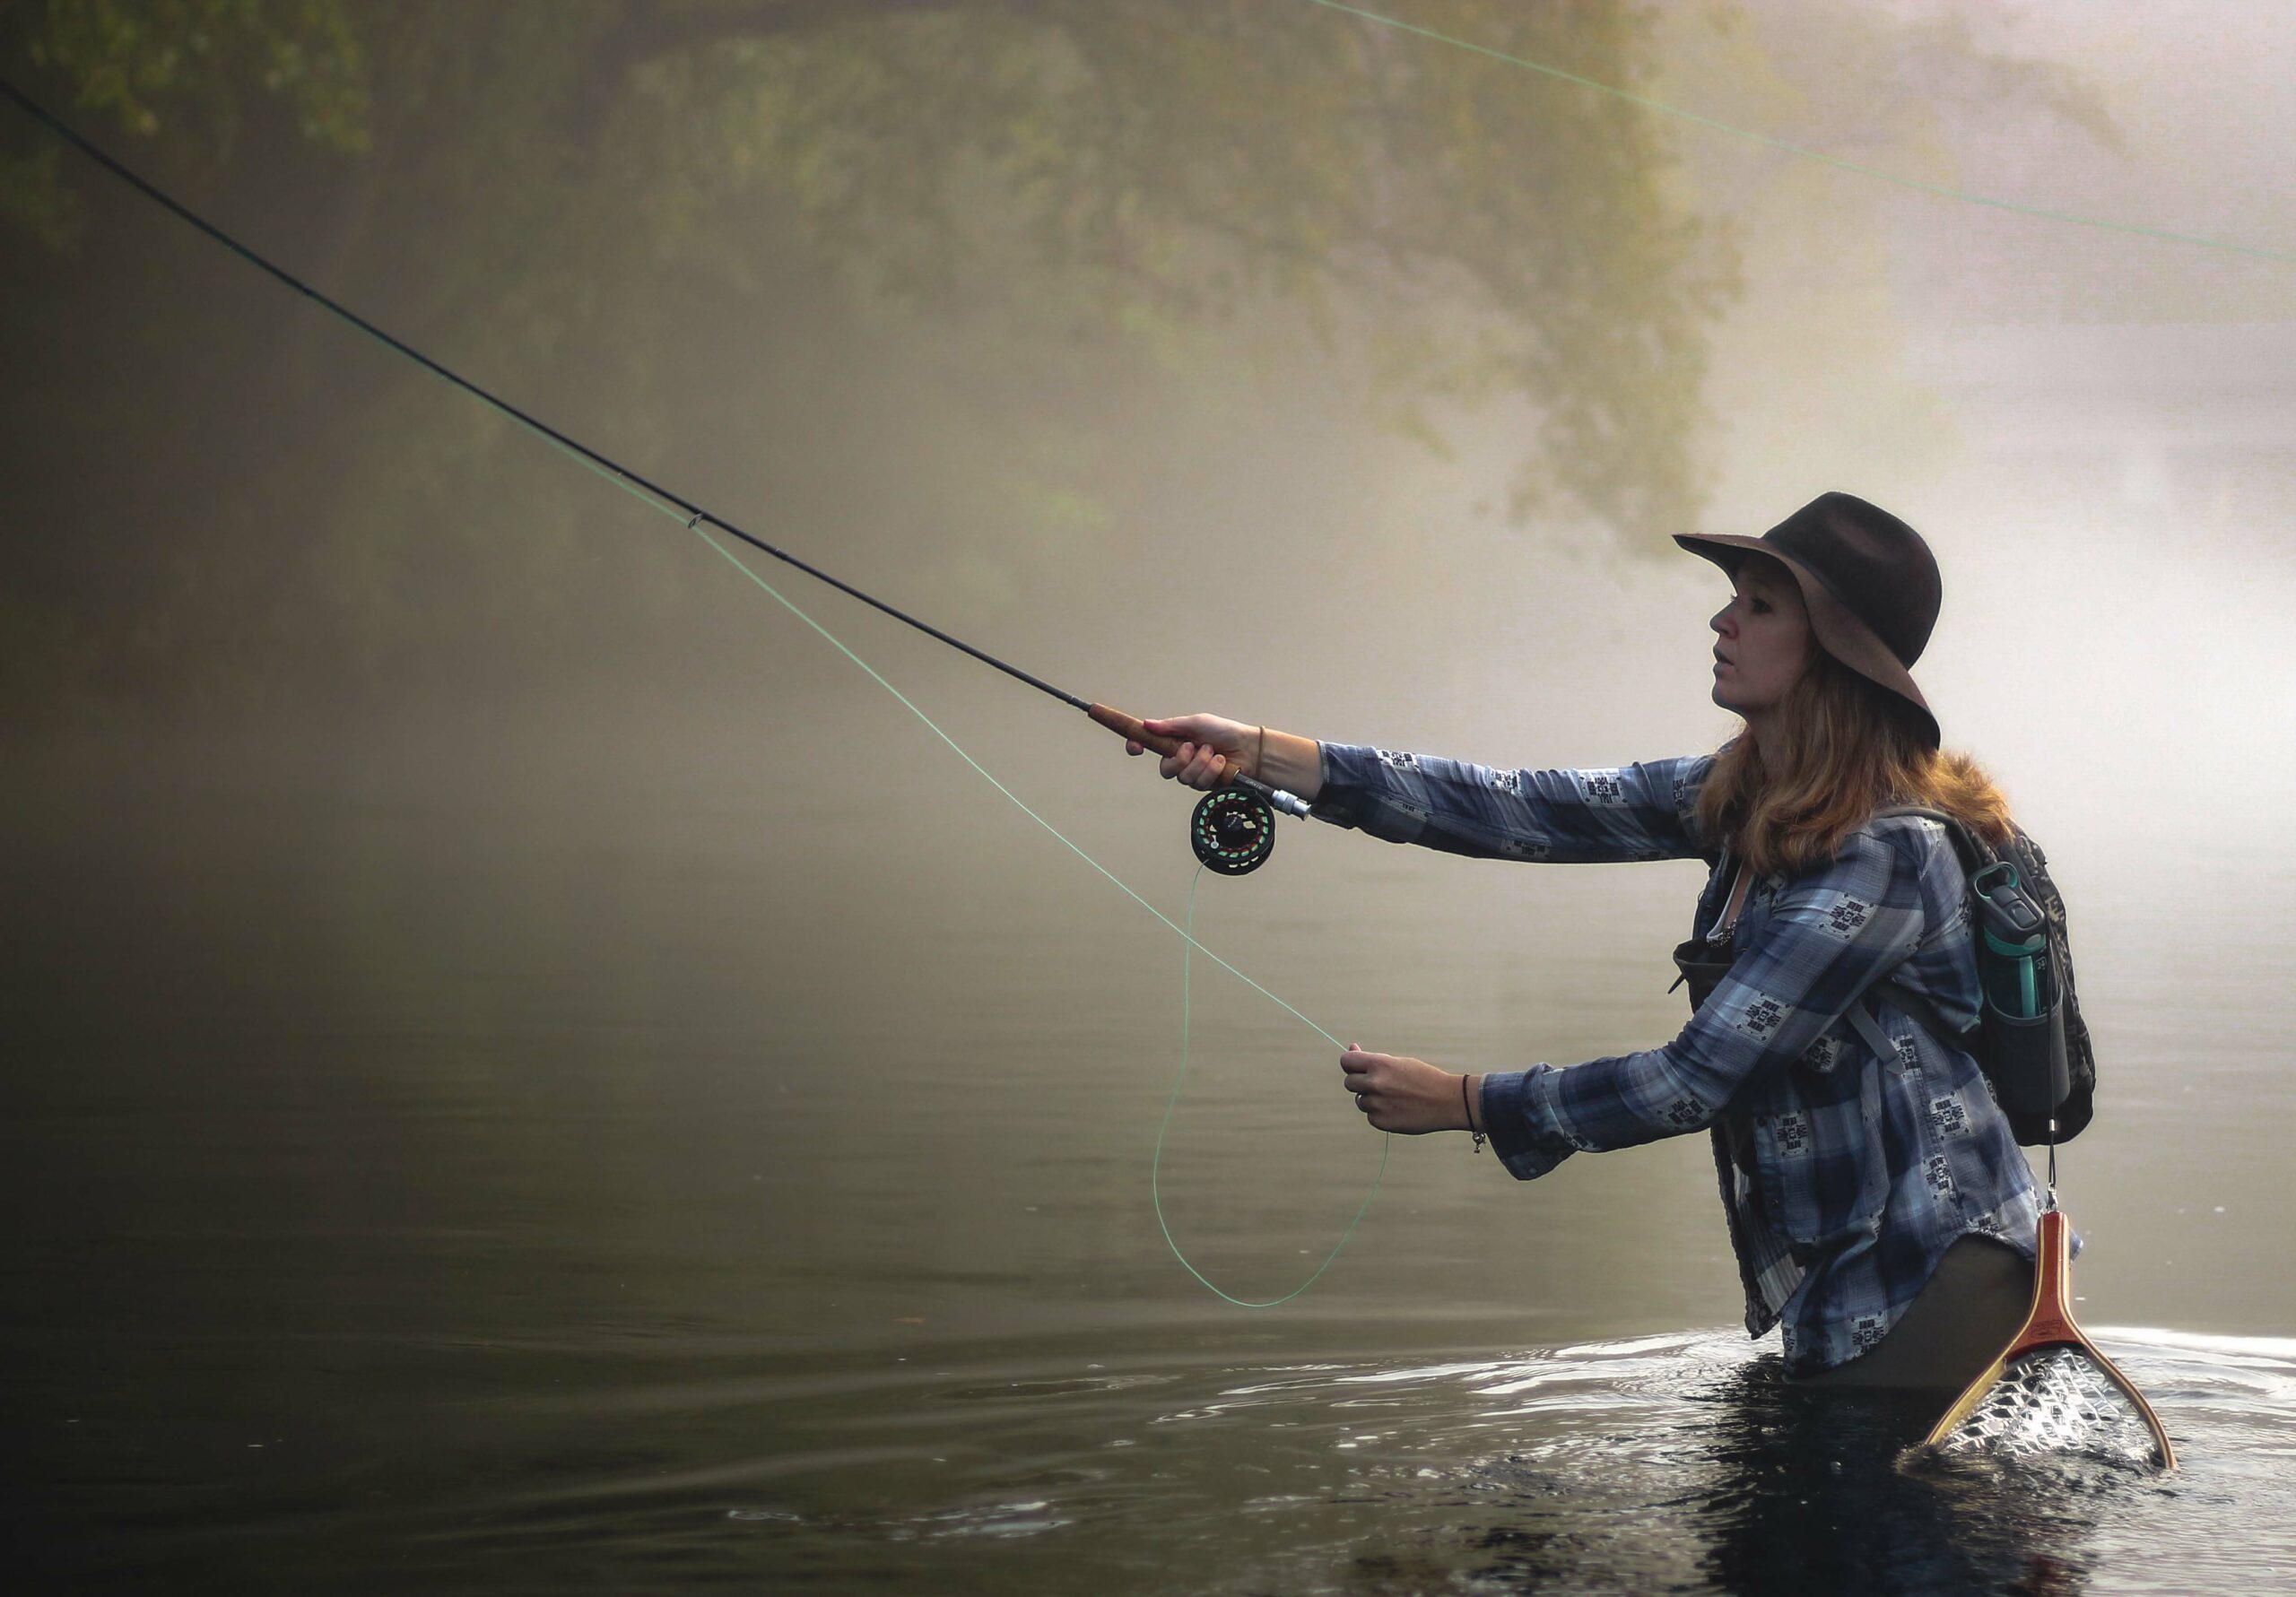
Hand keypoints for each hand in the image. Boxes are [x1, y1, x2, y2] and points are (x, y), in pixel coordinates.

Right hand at [1123, 713, 1260, 789]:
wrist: (1248, 748)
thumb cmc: (1224, 732)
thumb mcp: (1197, 722)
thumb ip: (1172, 725)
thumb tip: (1147, 723)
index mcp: (1175, 741)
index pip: (1149, 745)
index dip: (1136, 746)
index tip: (1135, 747)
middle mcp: (1181, 759)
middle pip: (1165, 770)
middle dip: (1180, 759)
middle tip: (1192, 747)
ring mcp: (1193, 773)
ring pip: (1184, 778)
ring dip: (1200, 762)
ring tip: (1213, 752)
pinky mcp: (1205, 785)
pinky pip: (1199, 783)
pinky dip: (1211, 770)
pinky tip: (1220, 762)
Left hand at [1339, 1045, 1474, 1134]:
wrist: (1447, 1101)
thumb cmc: (1424, 1078)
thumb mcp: (1399, 1062)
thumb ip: (1373, 1059)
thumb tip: (1351, 1047)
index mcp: (1379, 1064)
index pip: (1346, 1061)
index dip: (1351, 1063)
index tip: (1357, 1067)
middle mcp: (1375, 1084)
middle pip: (1349, 1083)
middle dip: (1360, 1082)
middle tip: (1380, 1083)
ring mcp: (1377, 1104)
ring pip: (1360, 1101)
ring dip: (1371, 1099)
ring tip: (1395, 1097)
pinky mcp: (1381, 1122)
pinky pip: (1370, 1116)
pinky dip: (1380, 1113)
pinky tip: (1398, 1109)